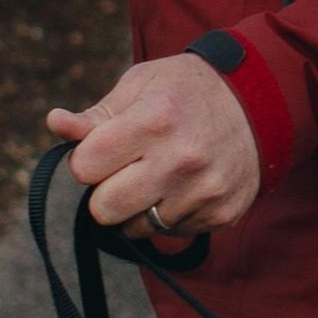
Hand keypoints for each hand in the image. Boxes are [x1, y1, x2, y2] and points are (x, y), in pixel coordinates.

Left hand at [44, 53, 263, 242]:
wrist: (261, 101)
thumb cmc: (187, 90)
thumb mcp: (141, 85)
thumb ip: (96, 114)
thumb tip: (56, 124)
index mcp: (155, 120)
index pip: (85, 168)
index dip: (87, 159)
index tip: (104, 148)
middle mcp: (181, 160)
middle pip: (104, 209)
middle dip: (106, 191)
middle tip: (127, 168)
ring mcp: (204, 192)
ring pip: (136, 228)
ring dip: (138, 206)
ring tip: (160, 174)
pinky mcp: (220, 215)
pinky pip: (170, 233)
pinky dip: (169, 213)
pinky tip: (185, 185)